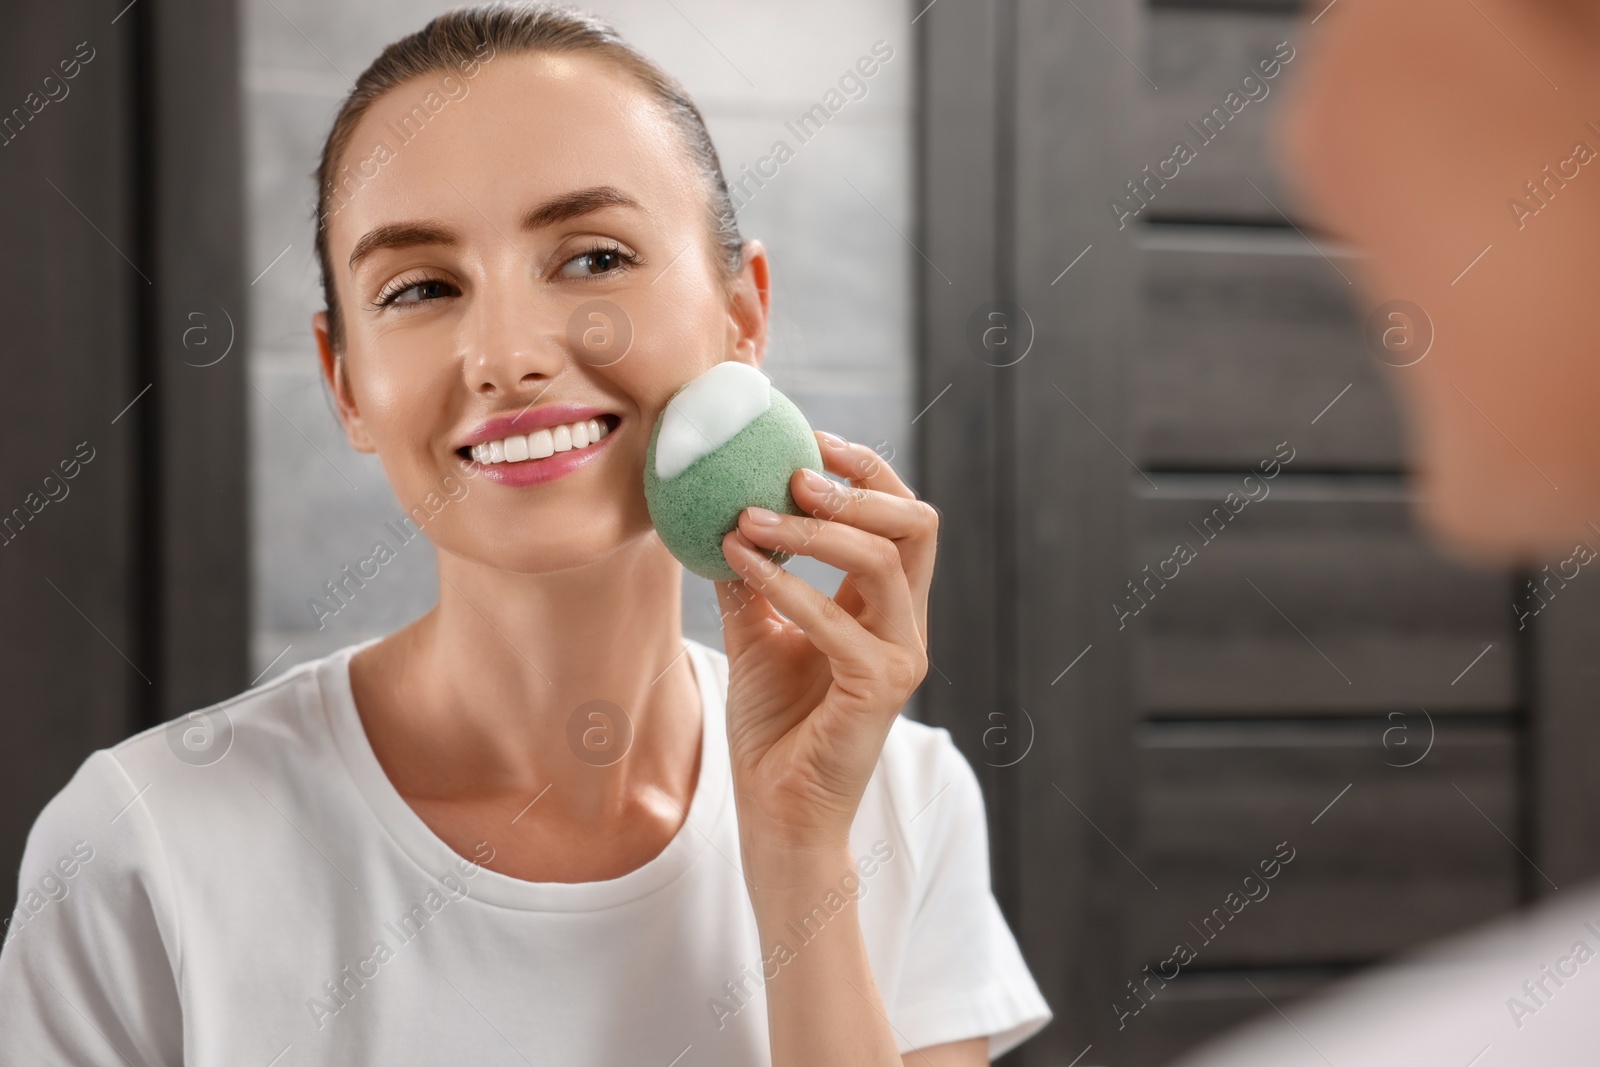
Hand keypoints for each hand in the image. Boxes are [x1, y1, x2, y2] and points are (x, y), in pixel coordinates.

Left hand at [714, 432, 937, 884]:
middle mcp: (906, 624)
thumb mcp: (756, 634)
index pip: (900, 518)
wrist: (777, 812)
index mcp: (886, 606)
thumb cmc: (774, 727)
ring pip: (881, 560)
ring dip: (811, 530)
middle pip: (914, 524)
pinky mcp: (882, 688)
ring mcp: (902, 656)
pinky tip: (740, 563)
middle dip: (857, 486)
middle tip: (792, 470)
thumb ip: (752, 579)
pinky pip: (838, 620)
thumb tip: (718, 513)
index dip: (865, 471)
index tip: (809, 440)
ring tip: (750, 516)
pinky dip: (788, 585)